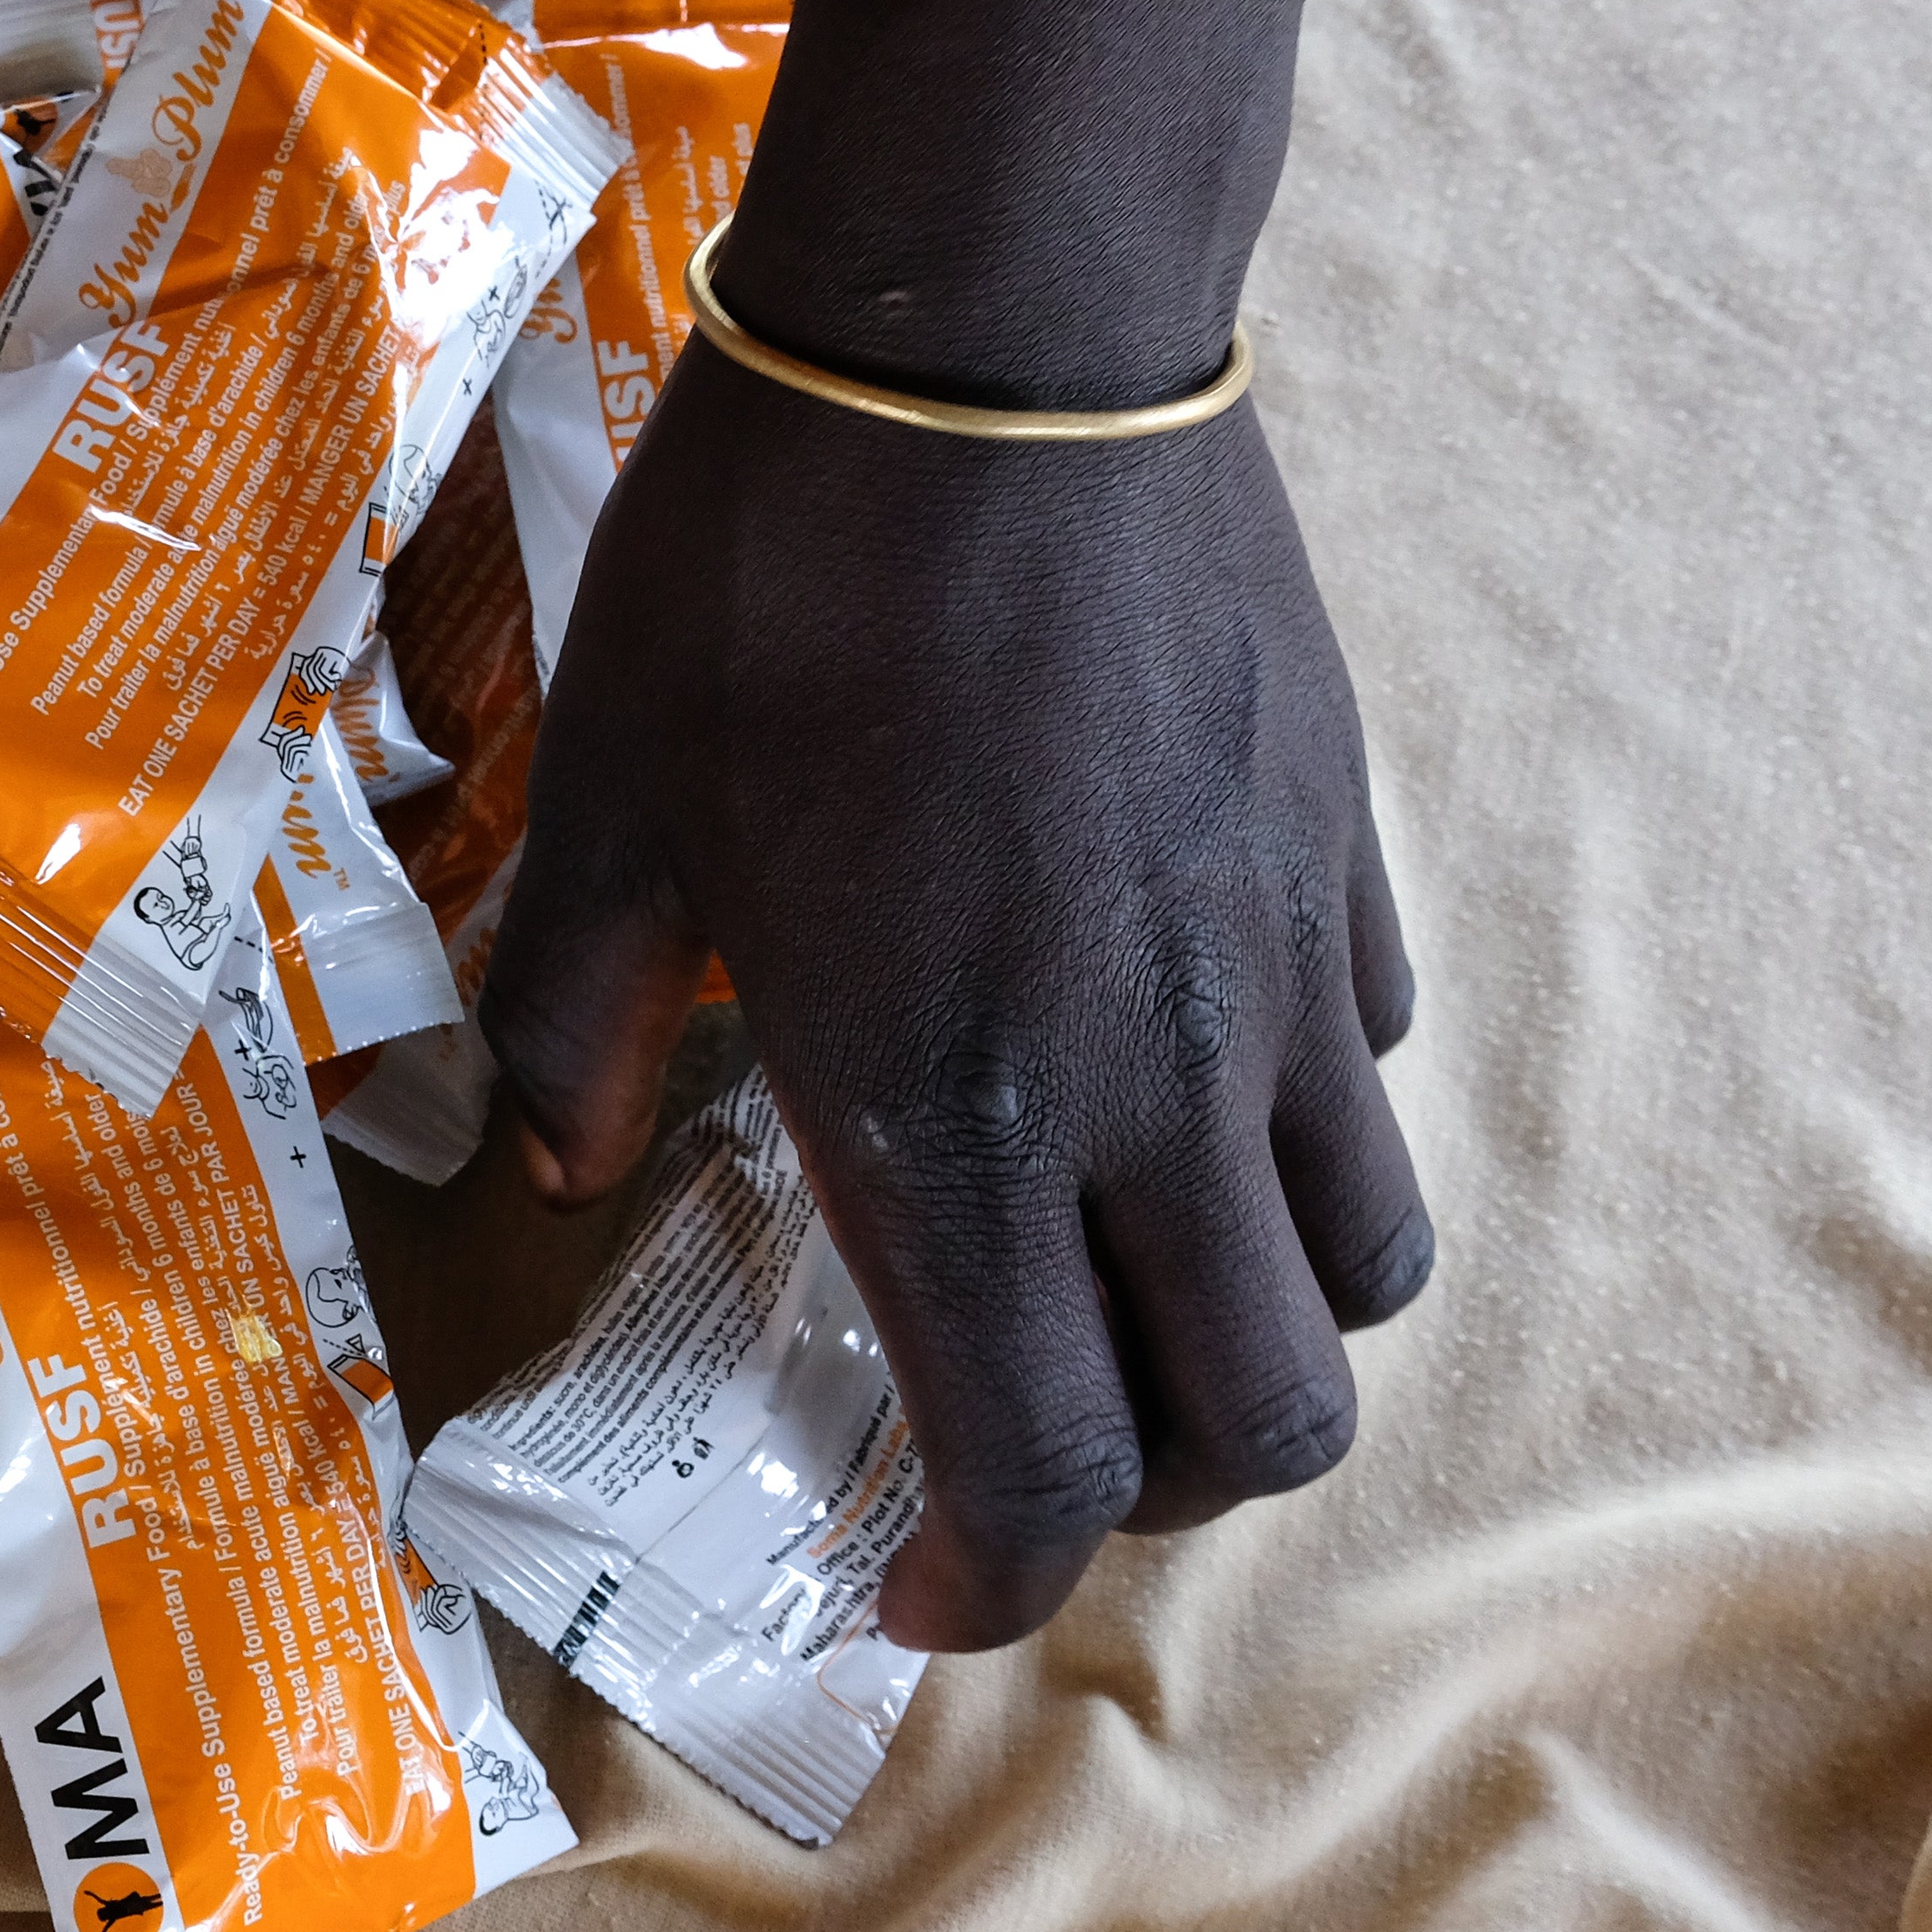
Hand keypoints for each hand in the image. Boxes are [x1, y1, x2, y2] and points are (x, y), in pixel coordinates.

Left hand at [475, 325, 1423, 1655]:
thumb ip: (574, 1017)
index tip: (910, 1586)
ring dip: (1254, 1331)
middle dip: (1144, 1491)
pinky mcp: (1340, 859)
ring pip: (1359, 1274)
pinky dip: (1297, 1135)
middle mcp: (1149, 1088)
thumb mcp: (605, 810)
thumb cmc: (766, 577)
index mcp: (949, 1114)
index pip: (1039, 1466)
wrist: (994, 345)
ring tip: (1127, 1281)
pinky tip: (1177, 1063)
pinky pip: (1370, 1074)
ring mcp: (1276, 977)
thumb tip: (561, 1158)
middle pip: (1257, 1423)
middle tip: (1025, 1443)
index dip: (985, 1585)